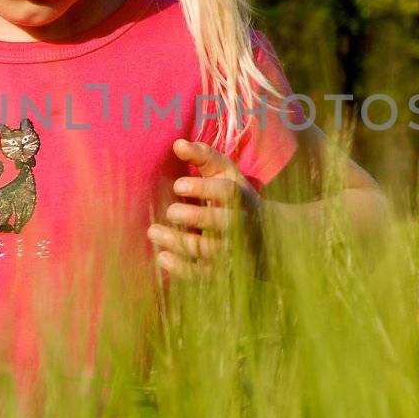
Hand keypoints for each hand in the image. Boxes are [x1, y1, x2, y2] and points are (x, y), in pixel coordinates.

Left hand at [147, 138, 263, 277]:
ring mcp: (233, 251)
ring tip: (153, 231)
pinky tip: (162, 257)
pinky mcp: (223, 271)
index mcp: (242, 198)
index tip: (177, 185)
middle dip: (194, 218)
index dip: (203, 188)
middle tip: (170, 211)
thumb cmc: (235, 197)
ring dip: (179, 242)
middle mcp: (240, 225)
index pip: (227, 192)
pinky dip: (182, 269)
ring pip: (208, 250)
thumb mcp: (225, 173)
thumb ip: (203, 156)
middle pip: (220, 223)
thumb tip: (177, 143)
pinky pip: (203, 273)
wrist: (265, 236)